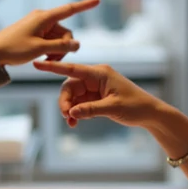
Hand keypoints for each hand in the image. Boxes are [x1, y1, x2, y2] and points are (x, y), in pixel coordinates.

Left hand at [0, 0, 100, 66]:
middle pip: (65, 31)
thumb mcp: (39, 49)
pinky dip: (50, 49)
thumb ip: (60, 46)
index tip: (98, 0)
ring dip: (57, 50)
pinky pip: (50, 40)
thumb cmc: (13, 48)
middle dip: (64, 46)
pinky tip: (42, 58)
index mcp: (44, 17)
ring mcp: (38, 25)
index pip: (69, 9)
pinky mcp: (34, 32)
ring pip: (58, 38)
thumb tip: (78, 44)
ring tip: (46, 61)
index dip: (85, 5)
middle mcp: (43, 18)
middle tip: (53, 60)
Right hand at [31, 59, 159, 127]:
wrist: (149, 113)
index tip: (37, 64)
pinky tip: (75, 122)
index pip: (72, 69)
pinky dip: (76, 113)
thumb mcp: (113, 108)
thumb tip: (72, 112)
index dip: (53, 67)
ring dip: (70, 110)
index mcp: (100, 73)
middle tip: (67, 117)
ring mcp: (95, 87)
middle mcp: (95, 77)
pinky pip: (80, 103)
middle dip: (65, 102)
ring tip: (72, 123)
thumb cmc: (135, 106)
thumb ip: (91, 110)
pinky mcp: (96, 97)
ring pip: (73, 96)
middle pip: (69, 87)